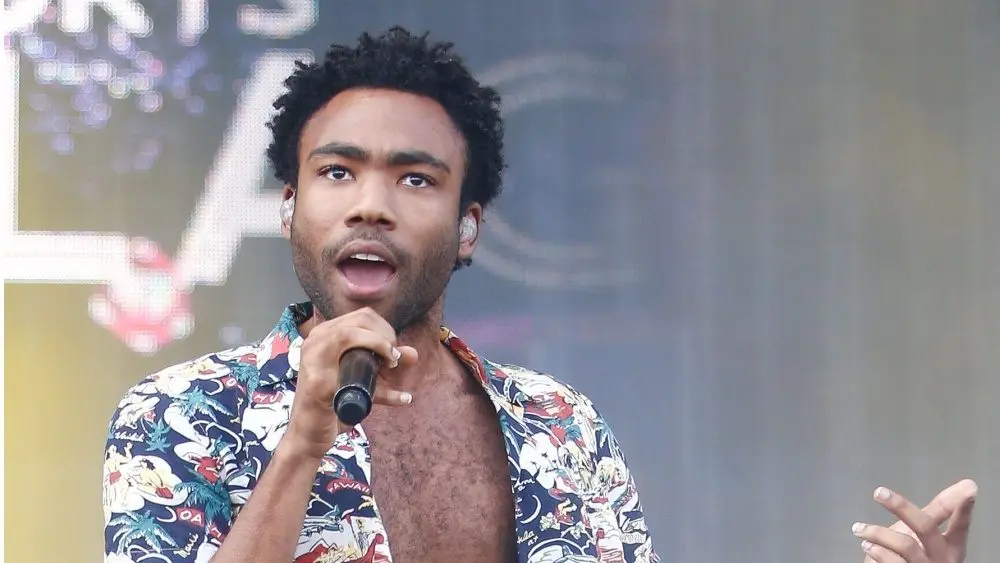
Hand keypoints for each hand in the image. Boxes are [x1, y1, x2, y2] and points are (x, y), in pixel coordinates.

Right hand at [283, 307, 417, 459]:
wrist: (309, 434)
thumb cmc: (333, 402)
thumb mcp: (362, 379)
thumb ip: (384, 365)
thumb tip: (412, 353)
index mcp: (324, 334)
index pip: (362, 315)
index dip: (385, 329)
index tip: (393, 350)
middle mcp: (315, 341)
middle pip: (360, 320)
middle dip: (386, 337)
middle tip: (393, 360)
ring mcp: (313, 360)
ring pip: (349, 334)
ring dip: (380, 346)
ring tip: (391, 366)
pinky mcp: (317, 383)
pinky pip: (351, 375)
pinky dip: (383, 390)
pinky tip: (400, 398)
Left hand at [853, 479, 977, 562]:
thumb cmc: (909, 556)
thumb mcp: (922, 533)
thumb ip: (935, 512)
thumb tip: (966, 485)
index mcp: (950, 547)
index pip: (960, 525)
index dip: (963, 507)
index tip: (970, 487)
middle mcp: (942, 559)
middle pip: (926, 528)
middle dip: (902, 507)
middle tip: (879, 492)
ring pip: (905, 545)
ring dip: (878, 533)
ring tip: (859, 529)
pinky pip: (892, 561)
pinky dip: (877, 550)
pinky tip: (867, 544)